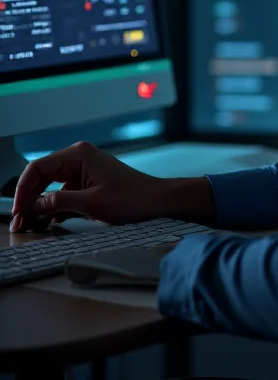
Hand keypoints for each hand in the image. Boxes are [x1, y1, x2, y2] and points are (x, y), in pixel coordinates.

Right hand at [10, 141, 165, 231]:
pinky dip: (56, 204)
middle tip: (21, 222)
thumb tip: (34, 205)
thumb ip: (58, 202)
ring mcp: (85, 168)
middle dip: (30, 198)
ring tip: (32, 224)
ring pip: (53, 184)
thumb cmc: (130, 199)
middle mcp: (79, 157)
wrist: (157, 201)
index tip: (18, 211)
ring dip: (42, 203)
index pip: (38, 168)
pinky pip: (66, 191)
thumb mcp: (90, 203)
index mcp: (78, 154)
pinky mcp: (90, 181)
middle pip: (43, 176)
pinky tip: (50, 221)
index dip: (24, 190)